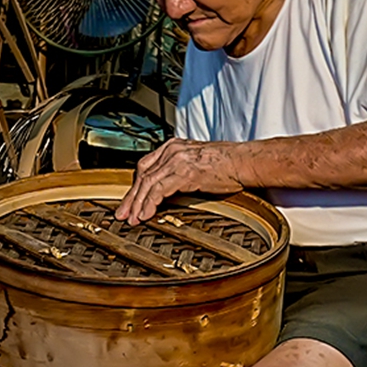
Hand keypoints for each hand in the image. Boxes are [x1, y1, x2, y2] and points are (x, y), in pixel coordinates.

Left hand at [113, 139, 249, 223]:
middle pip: (142, 175)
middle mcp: (172, 151)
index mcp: (173, 147)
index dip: (136, 186)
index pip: (145, 166)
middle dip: (131, 197)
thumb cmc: (226, 164)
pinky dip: (150, 203)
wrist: (243, 161)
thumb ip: (179, 172)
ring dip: (138, 203)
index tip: (131, 200)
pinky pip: (159, 190)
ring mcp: (177, 160)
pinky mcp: (184, 172)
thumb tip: (169, 189)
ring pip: (147, 183)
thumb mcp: (196, 163)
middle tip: (123, 213)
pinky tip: (146, 214)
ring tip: (132, 219)